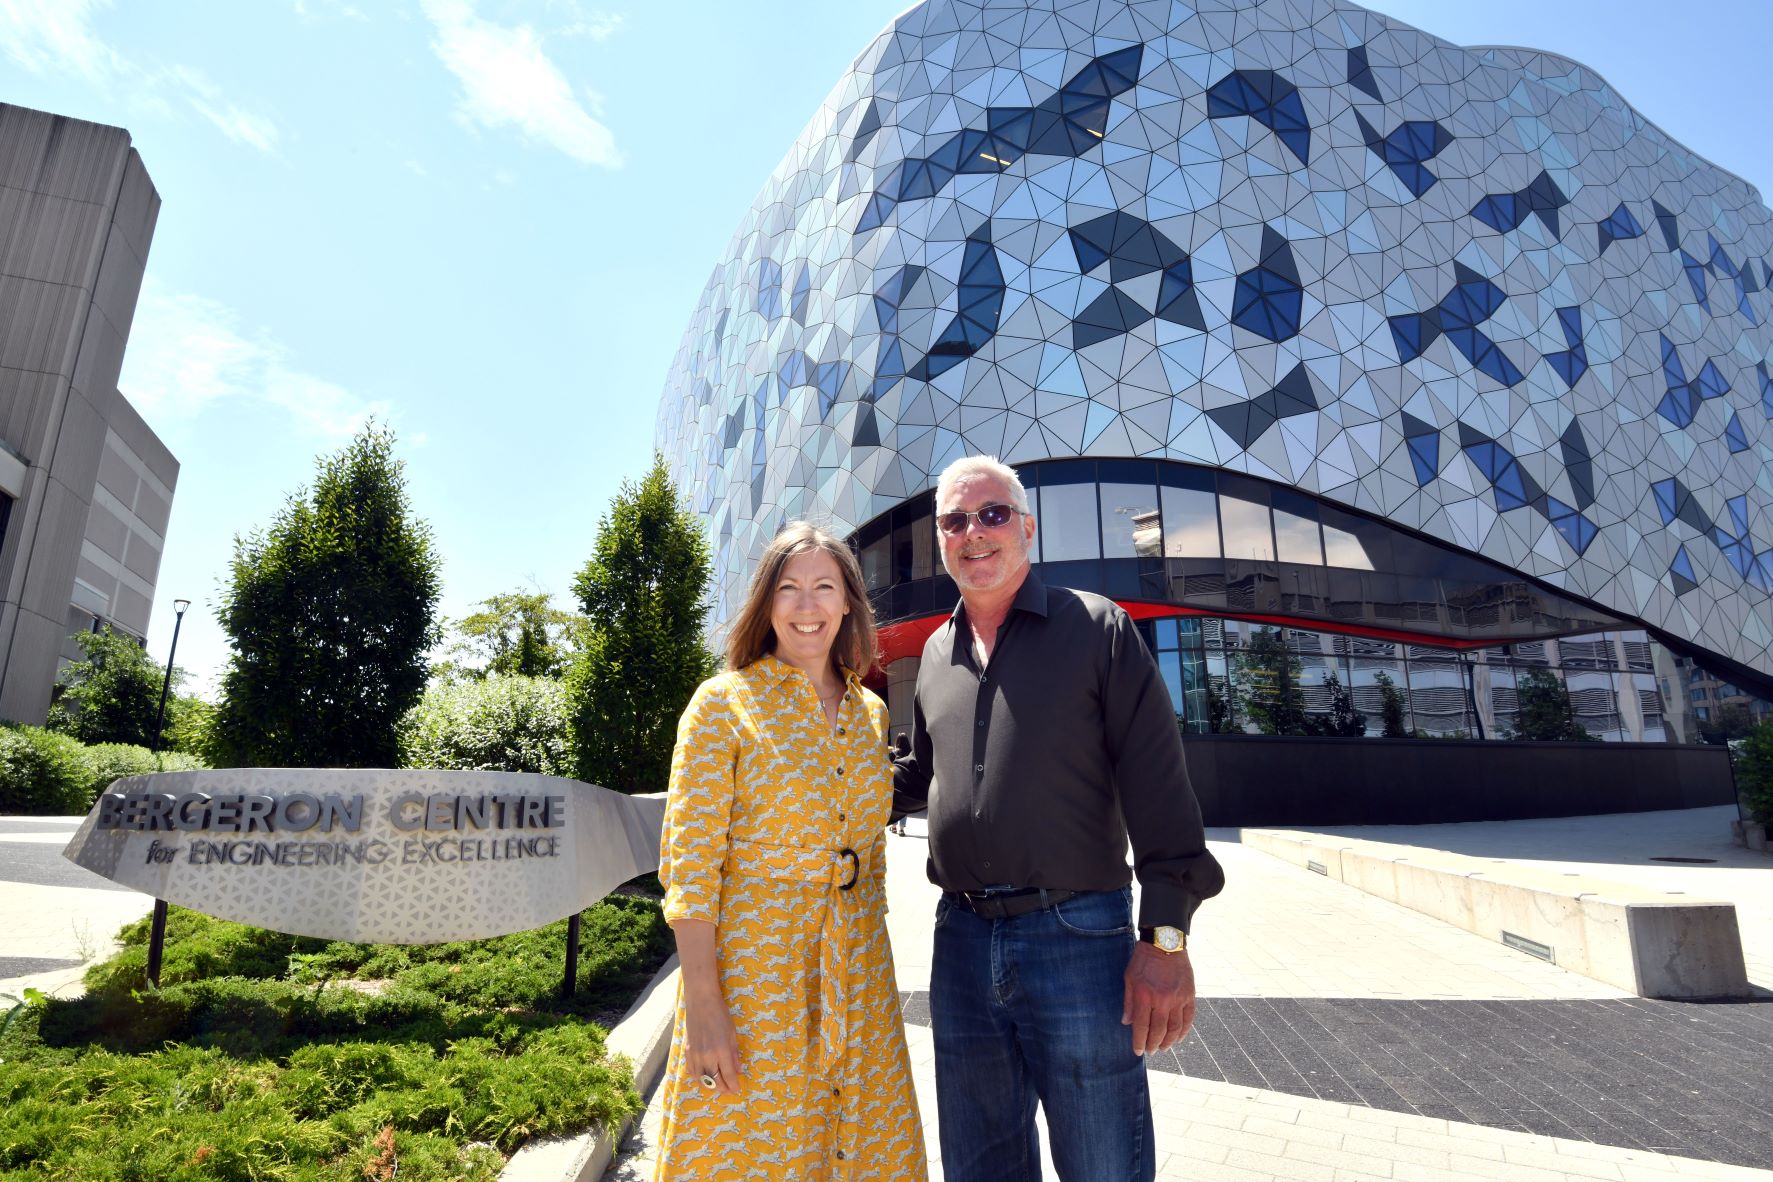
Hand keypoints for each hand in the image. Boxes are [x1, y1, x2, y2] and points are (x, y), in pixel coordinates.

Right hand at [682, 986, 744, 1096]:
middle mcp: (707, 1055)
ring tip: (717, 1086)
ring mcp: (695, 1054)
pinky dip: (698, 1077)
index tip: (737, 1090)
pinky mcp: (687, 1051)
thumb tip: (737, 1070)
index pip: (728, 1075)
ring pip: (701, 1079)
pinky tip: (704, 1077)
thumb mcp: (732, 1033)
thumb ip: (734, 1053)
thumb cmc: (720, 1014)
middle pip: (714, 1081)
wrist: (701, 1002)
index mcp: (721, 1050)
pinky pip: (691, 1071)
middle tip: (729, 1090)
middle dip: (723, 1088)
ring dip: (710, 1085)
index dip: (733, 1085)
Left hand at [1121, 941, 1195, 1055]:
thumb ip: (1129, 1002)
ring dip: (1169, 1042)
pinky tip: (1179, 1038)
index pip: (1141, 1027)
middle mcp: (1162, 1000)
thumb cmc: (1143, 959)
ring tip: (1163, 1048)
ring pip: (1175, 1028)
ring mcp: (1178, 998)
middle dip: (1153, 1044)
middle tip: (1150, 1051)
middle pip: (1159, 1031)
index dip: (1139, 1042)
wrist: (1165, 942)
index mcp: (1144, 996)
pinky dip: (1184, 1031)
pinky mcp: (1189, 995)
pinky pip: (1188, 1018)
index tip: (1138, 1051)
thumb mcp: (1129, 978)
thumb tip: (1126, 1022)